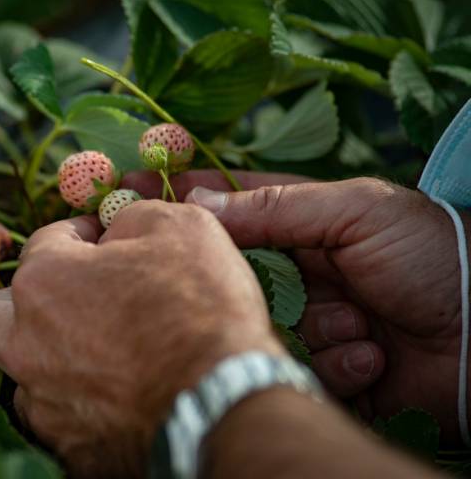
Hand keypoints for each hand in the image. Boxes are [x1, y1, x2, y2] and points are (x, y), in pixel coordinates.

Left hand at [0, 201, 283, 476]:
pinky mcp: (67, 447)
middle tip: (65, 297)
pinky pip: (56, 418)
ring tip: (94, 354)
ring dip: (46, 357)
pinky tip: (114, 396)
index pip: (45, 242)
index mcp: (43, 281)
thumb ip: (134, 215)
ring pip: (18, 372)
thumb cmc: (201, 308)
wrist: (224, 404)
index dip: (79, 235)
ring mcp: (42, 402)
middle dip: (20, 300)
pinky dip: (76, 404)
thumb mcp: (180, 228)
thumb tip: (116, 226)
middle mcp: (25, 343)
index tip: (103, 241)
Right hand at [125, 170, 467, 441]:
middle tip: (220, 286)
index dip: (180, 196)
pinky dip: (340, 363)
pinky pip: (302, 368)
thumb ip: (277, 206)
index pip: (227, 204)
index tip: (128, 188)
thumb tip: (197, 199)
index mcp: (302, 224)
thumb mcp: (356, 209)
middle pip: (232, 274)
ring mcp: (308, 321)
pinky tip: (374, 356)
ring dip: (318, 329)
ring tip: (362, 325)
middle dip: (230, 283)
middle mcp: (297, 272)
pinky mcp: (324, 368)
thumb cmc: (430, 253)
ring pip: (265, 327)